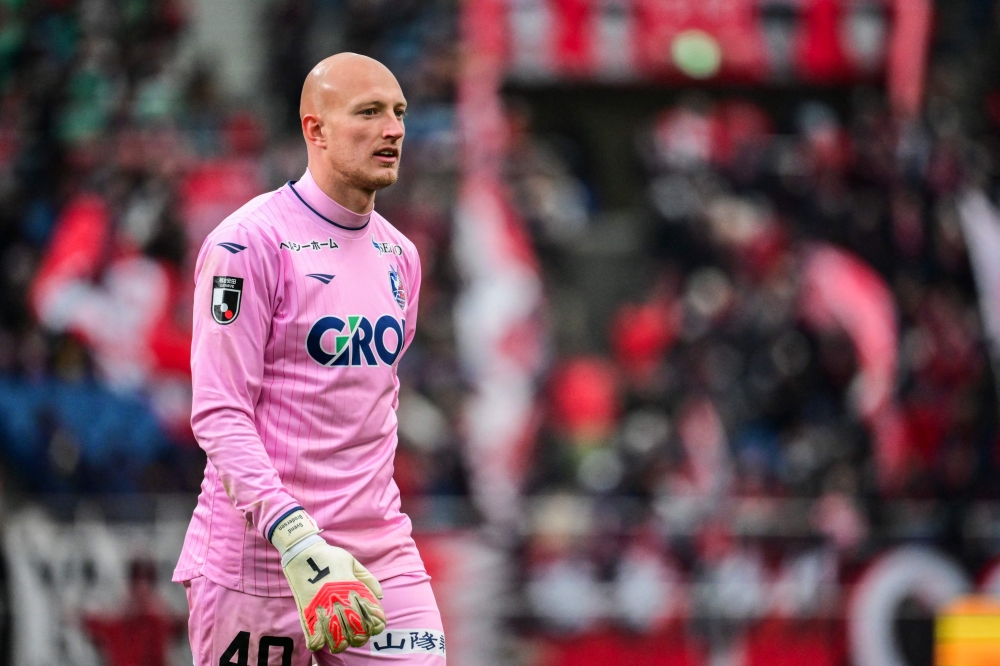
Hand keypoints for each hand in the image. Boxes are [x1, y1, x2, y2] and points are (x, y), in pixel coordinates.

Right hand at [270, 509, 385, 652]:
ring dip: (342, 642)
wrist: (303, 553)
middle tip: (357, 631)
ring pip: (339, 643)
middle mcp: (341, 603)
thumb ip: (367, 579)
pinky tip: (323, 637)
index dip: (376, 624)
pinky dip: (320, 643)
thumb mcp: (352, 563)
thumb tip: (380, 596)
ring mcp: (324, 611)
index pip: (374, 618)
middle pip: (359, 635)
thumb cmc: (329, 557)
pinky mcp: (307, 615)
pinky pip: (315, 640)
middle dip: (361, 636)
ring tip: (341, 636)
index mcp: (355, 591)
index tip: (374, 623)